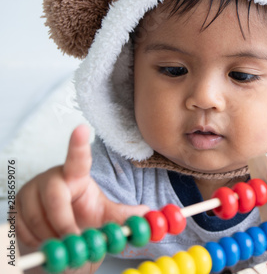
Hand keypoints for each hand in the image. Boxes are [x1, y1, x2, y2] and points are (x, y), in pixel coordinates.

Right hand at [16, 125, 148, 247]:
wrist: (57, 234)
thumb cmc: (83, 216)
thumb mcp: (104, 215)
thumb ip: (123, 215)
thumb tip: (148, 214)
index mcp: (76, 175)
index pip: (78, 158)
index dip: (78, 144)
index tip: (82, 128)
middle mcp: (51, 178)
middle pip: (55, 197)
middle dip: (65, 222)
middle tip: (74, 239)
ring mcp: (29, 192)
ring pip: (38, 218)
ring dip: (53, 237)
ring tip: (64, 241)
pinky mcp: (14, 208)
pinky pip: (24, 230)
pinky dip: (38, 242)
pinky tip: (47, 240)